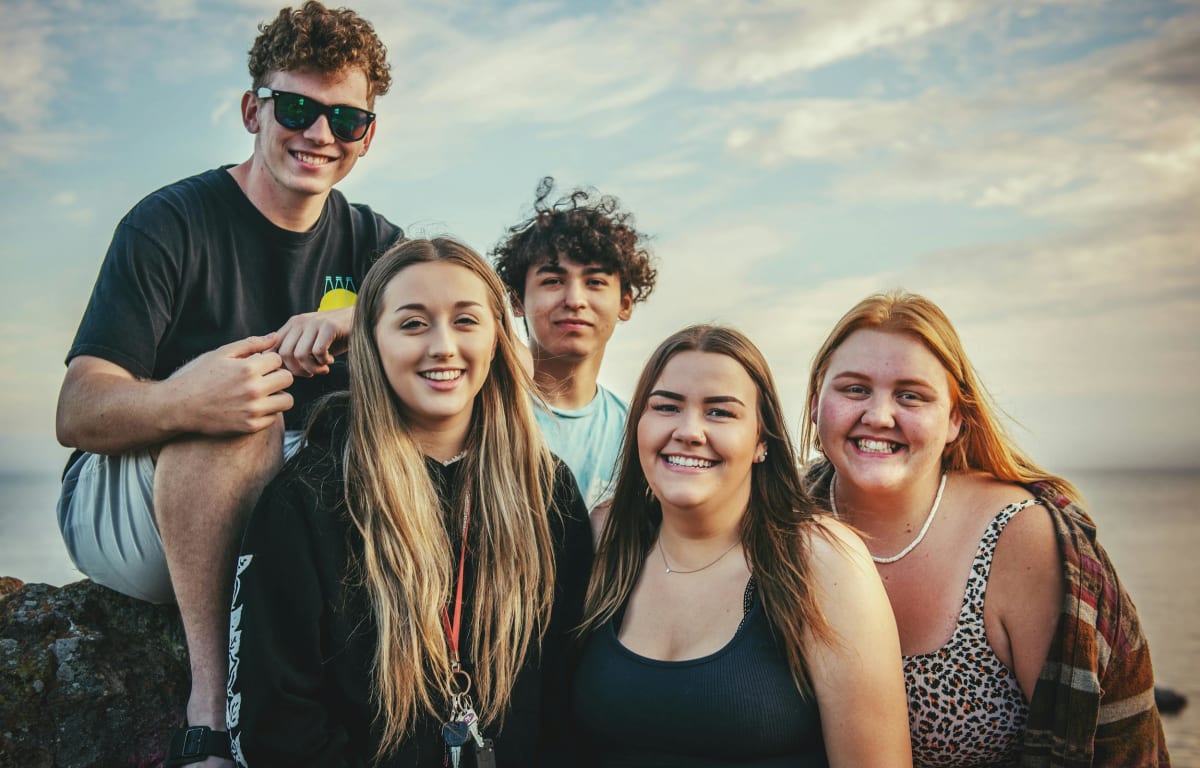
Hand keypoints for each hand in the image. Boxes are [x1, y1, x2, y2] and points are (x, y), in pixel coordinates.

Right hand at [168, 334, 293, 434]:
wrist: (181, 406)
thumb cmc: (200, 376)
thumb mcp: (221, 354)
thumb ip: (251, 344)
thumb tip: (275, 336)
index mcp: (247, 369)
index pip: (278, 359)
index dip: (268, 361)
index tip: (257, 365)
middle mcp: (253, 390)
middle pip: (288, 379)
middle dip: (277, 376)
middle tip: (264, 378)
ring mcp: (253, 410)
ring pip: (287, 400)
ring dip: (278, 395)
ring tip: (262, 393)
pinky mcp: (251, 426)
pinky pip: (274, 417)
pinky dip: (267, 411)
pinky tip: (252, 406)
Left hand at [273, 307, 353, 376]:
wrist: (362, 321)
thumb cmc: (336, 337)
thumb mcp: (311, 342)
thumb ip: (294, 350)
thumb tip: (277, 370)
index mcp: (292, 325)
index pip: (273, 348)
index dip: (281, 366)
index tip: (296, 373)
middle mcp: (300, 321)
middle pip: (285, 354)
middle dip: (297, 371)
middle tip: (311, 373)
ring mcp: (314, 322)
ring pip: (300, 354)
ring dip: (312, 368)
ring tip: (322, 368)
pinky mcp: (329, 326)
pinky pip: (318, 351)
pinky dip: (324, 361)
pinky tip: (330, 360)